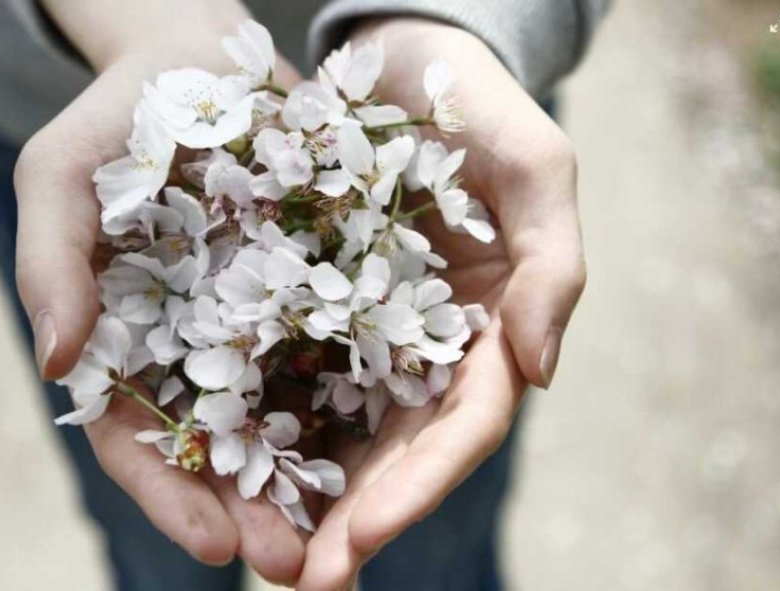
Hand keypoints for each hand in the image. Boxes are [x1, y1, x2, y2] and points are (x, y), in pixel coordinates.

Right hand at [12, 12, 310, 583]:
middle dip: (255, 512)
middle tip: (297, 569)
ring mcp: (261, 319)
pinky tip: (399, 438)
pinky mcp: (321, 285)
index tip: (214, 547)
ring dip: (318, 481)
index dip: (170, 495)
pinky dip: (364, 397)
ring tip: (355, 535)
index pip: (137, 437)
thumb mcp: (62, 176)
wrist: (199, 57)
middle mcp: (198, 345)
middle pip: (222, 446)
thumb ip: (51, 264)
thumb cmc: (118, 117)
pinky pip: (344, 346)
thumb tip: (59, 361)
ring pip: (289, 414)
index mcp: (128, 341)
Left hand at [297, 18, 585, 588]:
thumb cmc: (475, 104)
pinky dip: (266, 424)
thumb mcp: (534, 164)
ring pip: (343, 429)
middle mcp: (431, 345)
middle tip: (299, 580)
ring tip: (256, 551)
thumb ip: (553, 263)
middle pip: (398, 450)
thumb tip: (538, 373)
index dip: (418, 488)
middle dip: (355, 518)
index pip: (463, 427)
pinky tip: (227, 467)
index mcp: (490, 327)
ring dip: (306, 496)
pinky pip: (289, 370)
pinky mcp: (314, 303)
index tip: (361, 538)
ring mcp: (370, 330)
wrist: (401, 59)